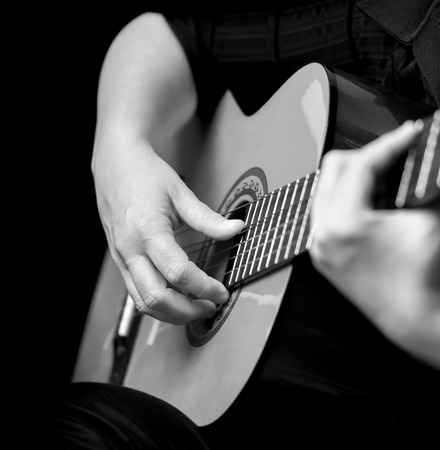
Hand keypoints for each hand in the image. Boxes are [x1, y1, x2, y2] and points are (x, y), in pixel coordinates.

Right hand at [93, 133, 243, 324]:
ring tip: (196, 307)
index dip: (204, 288)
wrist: (115, 162)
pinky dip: (158, 303)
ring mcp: (121, 257)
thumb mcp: (180, 192)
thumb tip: (236, 228)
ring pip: (143, 302)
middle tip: (211, 306)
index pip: (179, 273)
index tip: (222, 291)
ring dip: (172, 313)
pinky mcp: (119, 259)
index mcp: (147, 231)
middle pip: (157, 298)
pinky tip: (176, 297)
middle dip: (188, 311)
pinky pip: (135, 292)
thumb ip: (208, 218)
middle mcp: (130, 249)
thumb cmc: (145, 173)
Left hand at [309, 121, 439, 372]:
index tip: (410, 134)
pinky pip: (326, 212)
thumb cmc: (423, 276)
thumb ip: (435, 181)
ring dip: (356, 176)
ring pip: (326, 189)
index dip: (389, 143)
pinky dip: (348, 198)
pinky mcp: (322, 254)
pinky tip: (375, 201)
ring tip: (389, 175)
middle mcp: (320, 231)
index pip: (360, 164)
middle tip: (398, 153)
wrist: (413, 321)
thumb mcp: (434, 220)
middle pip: (334, 169)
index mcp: (342, 222)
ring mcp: (317, 244)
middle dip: (368, 156)